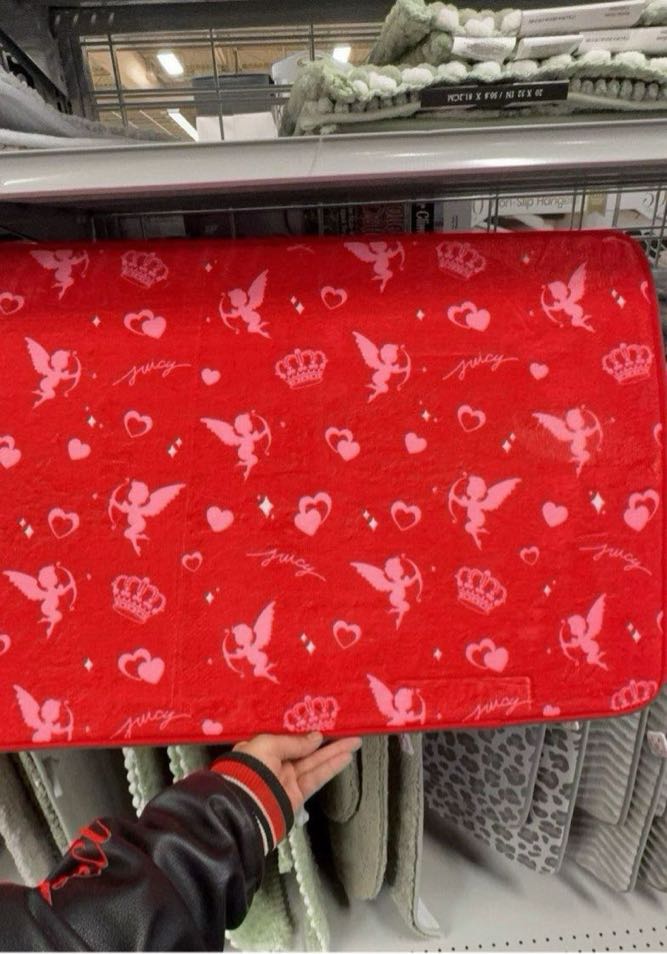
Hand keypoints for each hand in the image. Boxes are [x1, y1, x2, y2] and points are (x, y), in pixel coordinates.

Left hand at [233, 732, 361, 811]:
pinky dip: (331, 767)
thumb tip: (316, 737)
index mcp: (262, 750)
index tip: (324, 723)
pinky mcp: (296, 796)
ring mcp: (286, 781)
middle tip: (348, 731)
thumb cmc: (249, 769)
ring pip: (315, 763)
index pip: (288, 738)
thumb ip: (294, 741)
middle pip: (306, 750)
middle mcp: (275, 764)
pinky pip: (316, 778)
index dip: (306, 732)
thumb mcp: (268, 744)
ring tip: (354, 742)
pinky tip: (345, 757)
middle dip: (328, 741)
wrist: (243, 807)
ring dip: (335, 753)